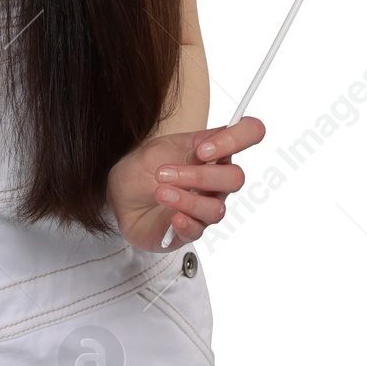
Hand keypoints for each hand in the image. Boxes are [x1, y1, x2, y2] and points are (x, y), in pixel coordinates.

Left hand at [105, 117, 265, 252]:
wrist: (119, 196)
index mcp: (212, 151)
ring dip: (186, 199)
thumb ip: (185, 147)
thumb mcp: (157, 148)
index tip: (204, 150)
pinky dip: (186, 223)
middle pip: (235, 178)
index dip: (236, 139)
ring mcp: (205, 208)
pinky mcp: (189, 231)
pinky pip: (198, 231)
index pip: (247, 134)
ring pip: (217, 208)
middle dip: (199, 175)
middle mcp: (215, 181)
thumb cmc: (142, 169)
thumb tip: (207, 148)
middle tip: (163, 173)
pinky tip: (173, 217)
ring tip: (160, 193)